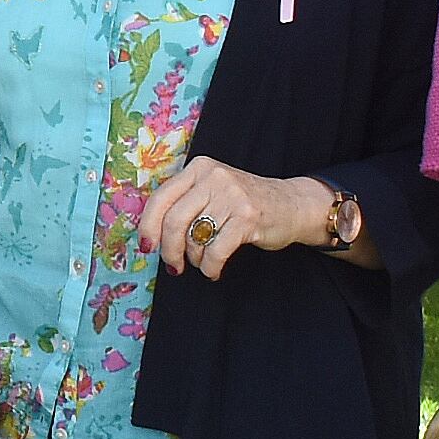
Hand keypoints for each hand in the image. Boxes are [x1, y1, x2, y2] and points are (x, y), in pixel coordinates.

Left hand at [135, 159, 330, 279]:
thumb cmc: (243, 203)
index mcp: (199, 168)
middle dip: (169, 250)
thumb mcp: (211, 190)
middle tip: (174, 266)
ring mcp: (232, 196)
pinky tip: (214, 269)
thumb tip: (149, 234)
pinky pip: (215, 251)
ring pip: (194, 238)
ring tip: (204, 261)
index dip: (148, 226)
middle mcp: (214, 177)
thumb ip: (183, 202)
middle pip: (173, 221)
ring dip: (195, 259)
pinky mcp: (247, 218)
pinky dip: (211, 267)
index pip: (160, 198)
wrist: (291, 204)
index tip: (147, 246)